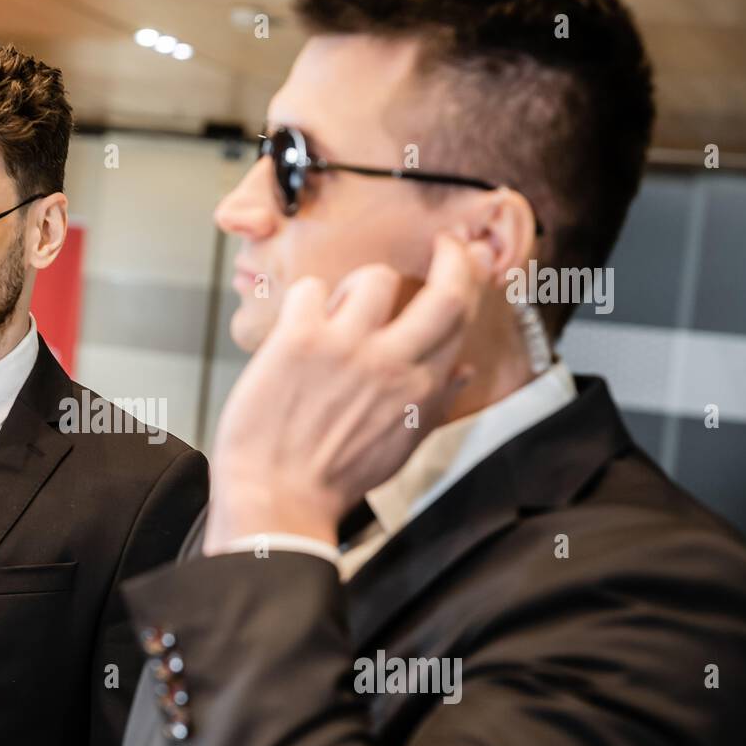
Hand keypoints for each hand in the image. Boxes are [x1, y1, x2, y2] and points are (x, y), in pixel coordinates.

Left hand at [203, 232, 493, 553]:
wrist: (277, 500)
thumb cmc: (333, 479)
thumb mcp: (401, 447)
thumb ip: (435, 404)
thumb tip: (463, 372)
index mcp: (420, 390)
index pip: (461, 318)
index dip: (468, 278)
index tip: (466, 258)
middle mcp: (391, 363)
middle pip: (446, 289)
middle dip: (453, 256)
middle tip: (444, 245)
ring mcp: (346, 347)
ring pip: (374, 277)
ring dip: (358, 285)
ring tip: (340, 310)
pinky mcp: (299, 340)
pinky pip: (310, 289)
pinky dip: (305, 300)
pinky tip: (298, 326)